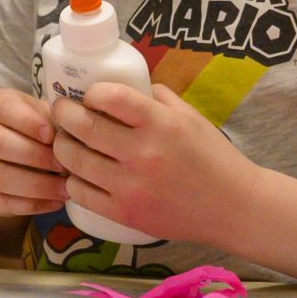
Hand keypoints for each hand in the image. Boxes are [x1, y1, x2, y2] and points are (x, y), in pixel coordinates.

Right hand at [0, 88, 68, 218]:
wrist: (5, 151)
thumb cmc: (32, 126)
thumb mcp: (41, 112)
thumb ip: (53, 119)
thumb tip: (71, 135)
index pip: (5, 108)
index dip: (28, 122)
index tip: (52, 136)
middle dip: (34, 156)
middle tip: (64, 166)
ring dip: (36, 186)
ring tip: (65, 189)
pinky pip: (3, 202)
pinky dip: (32, 205)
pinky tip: (56, 202)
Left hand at [48, 83, 263, 245]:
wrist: (234, 208)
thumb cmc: (213, 157)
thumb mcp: (190, 117)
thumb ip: (156, 97)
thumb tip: (123, 84)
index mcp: (160, 124)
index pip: (110, 97)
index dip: (91, 92)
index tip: (89, 94)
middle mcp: (143, 153)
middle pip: (82, 126)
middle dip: (63, 113)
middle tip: (62, 110)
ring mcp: (130, 186)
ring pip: (73, 160)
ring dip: (62, 146)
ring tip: (66, 141)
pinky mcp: (124, 213)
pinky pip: (80, 193)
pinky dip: (72, 180)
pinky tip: (77, 173)